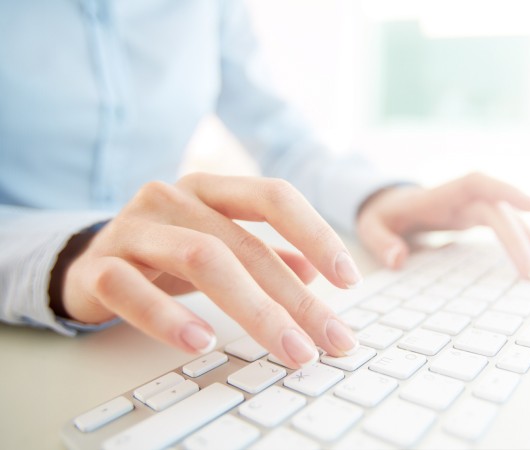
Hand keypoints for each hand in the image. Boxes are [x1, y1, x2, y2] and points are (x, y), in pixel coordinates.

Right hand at [60, 173, 360, 366]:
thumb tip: (316, 273)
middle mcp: (172, 198)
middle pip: (245, 244)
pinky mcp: (98, 266)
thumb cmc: (165, 253)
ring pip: (200, 259)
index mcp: (210, 190)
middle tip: (329, 338)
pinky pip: (132, 288)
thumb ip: (265, 254)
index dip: (317, 233)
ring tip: (287, 348)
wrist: (84, 262)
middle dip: (296, 298)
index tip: (350, 279)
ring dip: (253, 309)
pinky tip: (202, 342)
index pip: (274, 197)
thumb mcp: (219, 246)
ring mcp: (133, 228)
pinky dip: (169, 318)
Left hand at [356, 172, 529, 277]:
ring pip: (509, 218)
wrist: (387, 204)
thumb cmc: (382, 214)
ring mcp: (472, 207)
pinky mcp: (477, 218)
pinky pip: (505, 226)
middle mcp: (463, 197)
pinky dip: (522, 241)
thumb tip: (398, 259)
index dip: (507, 191)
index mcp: (441, 194)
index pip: (479, 184)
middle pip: (499, 211)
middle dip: (520, 239)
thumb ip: (380, 241)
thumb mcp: (370, 226)